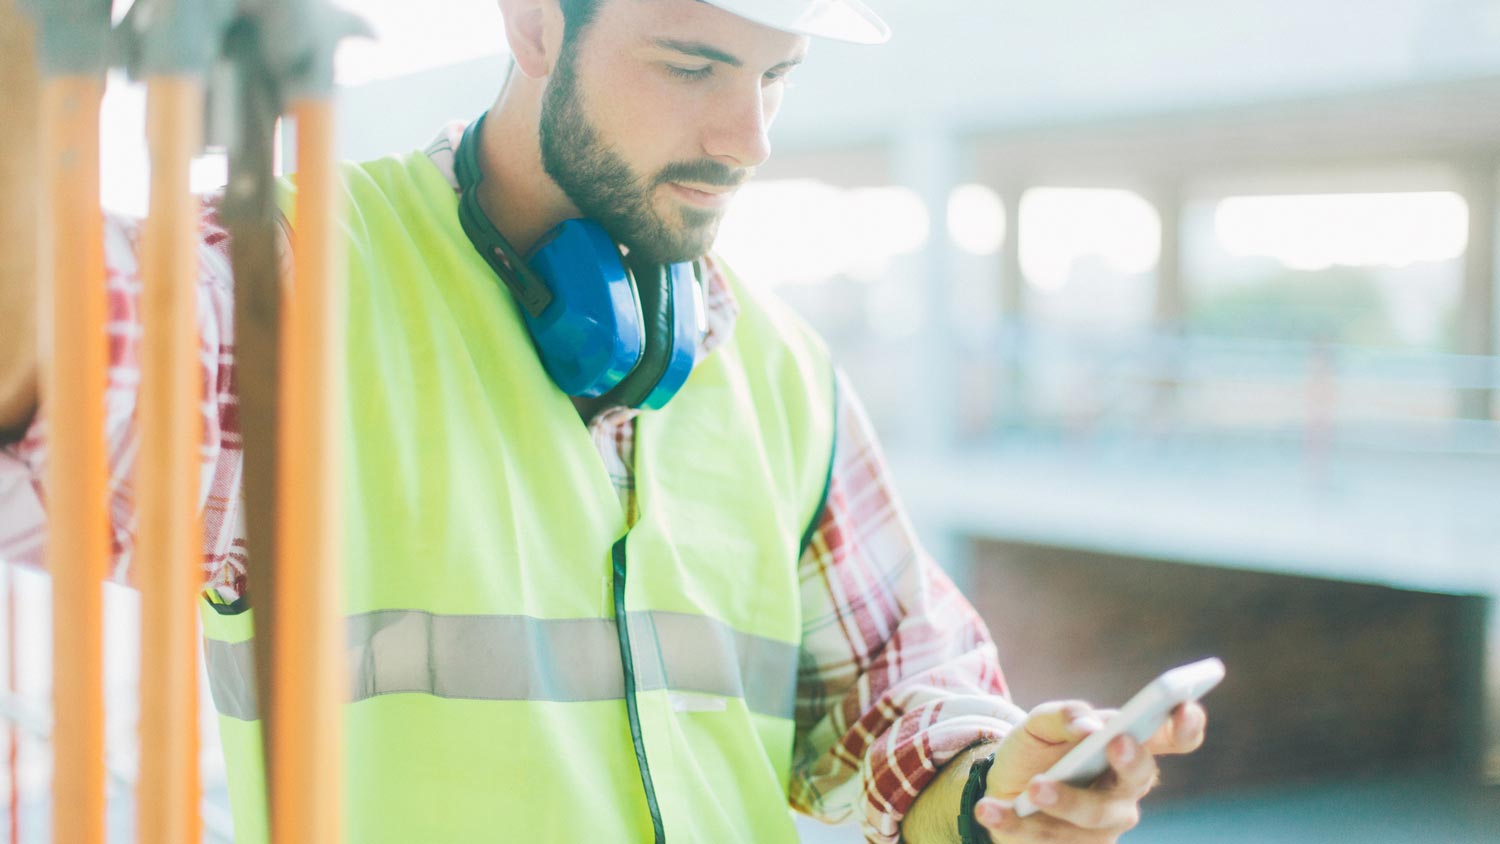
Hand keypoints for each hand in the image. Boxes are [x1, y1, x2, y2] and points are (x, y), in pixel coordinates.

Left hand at [972, 700, 1206, 841]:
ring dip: (1062, 800)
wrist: (1000, 787)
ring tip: (1034, 788)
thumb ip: (1064, 715)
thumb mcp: (1040, 723)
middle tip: (1113, 740)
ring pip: (1090, 815)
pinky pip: (1044, 838)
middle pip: (1137, 778)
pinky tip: (989, 809)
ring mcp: (1102, 826)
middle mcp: (1125, 789)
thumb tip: (1088, 725)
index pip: (1172, 737)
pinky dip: (1012, 821)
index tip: (1183, 706)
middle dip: (1128, 761)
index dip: (1186, 725)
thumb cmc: (1036, 750)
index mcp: (1130, 747)